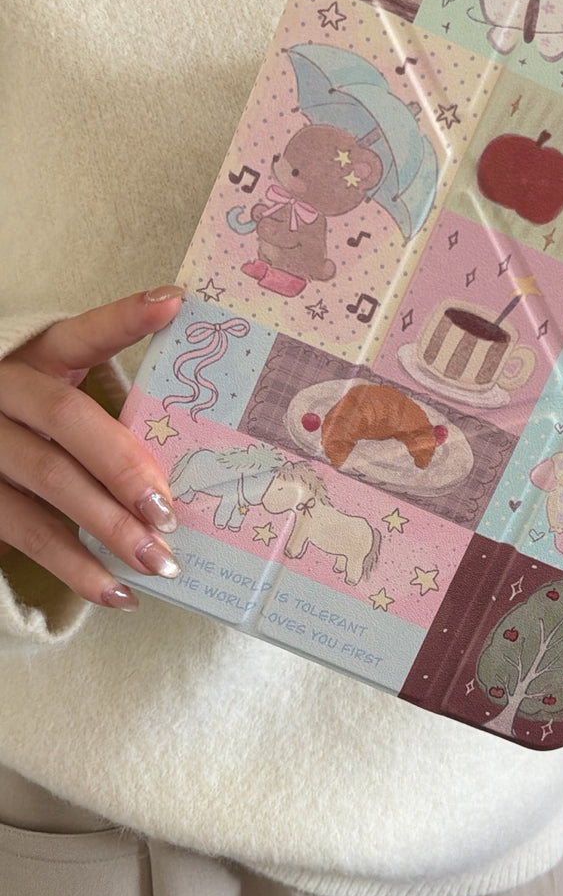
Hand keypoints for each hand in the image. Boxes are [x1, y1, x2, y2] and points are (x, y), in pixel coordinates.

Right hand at [0, 289, 185, 610]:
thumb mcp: (62, 392)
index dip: (124, 318)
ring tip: (162, 563)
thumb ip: (117, 402)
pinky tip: (118, 592)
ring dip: (109, 528)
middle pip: (67, 418)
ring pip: (48, 482)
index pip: (82, 333)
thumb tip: (210, 438)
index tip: (172, 303)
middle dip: (124, 466)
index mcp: (37, 356)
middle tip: (171, 510)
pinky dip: (75, 568)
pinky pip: (27, 533)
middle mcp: (5, 391)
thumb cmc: (40, 422)